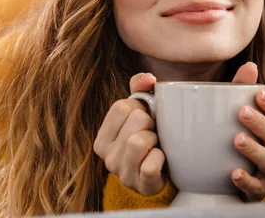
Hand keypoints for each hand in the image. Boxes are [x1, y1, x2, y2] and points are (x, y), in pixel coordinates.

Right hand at [94, 72, 165, 195]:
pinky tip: (161, 161)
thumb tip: (149, 78)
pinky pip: (150, 166)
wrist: (162, 174)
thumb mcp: (140, 111)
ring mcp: (123, 174)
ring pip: (139, 142)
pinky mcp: (141, 186)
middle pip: (135, 120)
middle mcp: (107, 157)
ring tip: (156, 145)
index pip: (120, 107)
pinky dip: (161, 160)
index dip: (139, 107)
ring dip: (156, 140)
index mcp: (102, 137)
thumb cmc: (148, 137)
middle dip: (150, 123)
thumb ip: (140, 88)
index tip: (144, 117)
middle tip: (152, 132)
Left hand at [231, 62, 264, 200]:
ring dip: (254, 150)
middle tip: (242, 112)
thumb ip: (239, 91)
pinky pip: (257, 188)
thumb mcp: (231, 113)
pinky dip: (246, 180)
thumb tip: (250, 66)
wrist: (221, 176)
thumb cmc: (233, 137)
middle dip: (261, 124)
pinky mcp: (257, 191)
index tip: (259, 94)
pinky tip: (234, 173)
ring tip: (237, 139)